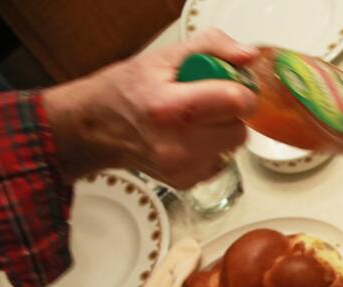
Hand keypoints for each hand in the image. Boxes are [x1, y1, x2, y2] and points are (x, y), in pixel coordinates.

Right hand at [44, 28, 258, 186]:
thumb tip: (247, 56)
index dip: (242, 92)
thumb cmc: (125, 91)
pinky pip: (221, 162)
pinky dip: (211, 149)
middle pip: (238, 128)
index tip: (233, 87)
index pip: (235, 102)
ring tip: (194, 120)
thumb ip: (210, 48)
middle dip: (230, 112)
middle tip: (207, 102)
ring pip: (233, 147)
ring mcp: (182, 167)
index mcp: (171, 107)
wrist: (95, 129)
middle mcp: (177, 143)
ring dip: (222, 131)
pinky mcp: (186, 182)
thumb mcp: (162, 57)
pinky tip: (188, 139)